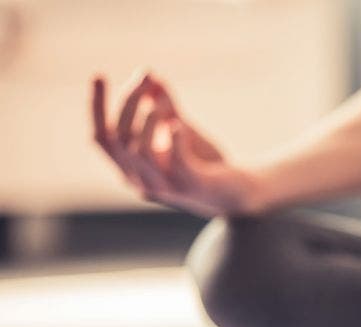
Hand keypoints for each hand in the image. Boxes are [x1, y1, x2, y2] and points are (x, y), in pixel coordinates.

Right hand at [91, 72, 262, 216]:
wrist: (239, 194)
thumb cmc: (206, 163)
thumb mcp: (182, 131)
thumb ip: (165, 107)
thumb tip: (150, 74)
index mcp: (132, 168)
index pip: (102, 138)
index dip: (97, 107)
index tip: (99, 75)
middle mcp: (141, 181)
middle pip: (119, 139)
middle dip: (129, 103)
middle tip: (145, 77)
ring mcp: (165, 187)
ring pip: (140, 151)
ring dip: (149, 119)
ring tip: (163, 101)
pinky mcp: (191, 187)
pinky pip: (176, 163)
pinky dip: (175, 140)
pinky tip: (179, 124)